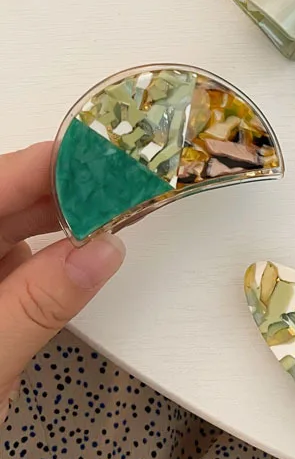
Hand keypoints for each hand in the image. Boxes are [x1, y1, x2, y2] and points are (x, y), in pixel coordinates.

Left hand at [0, 142, 125, 420]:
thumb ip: (39, 302)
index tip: (98, 156)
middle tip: (119, 184)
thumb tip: (104, 248)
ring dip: (56, 222)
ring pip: (3, 230)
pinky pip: (7, 262)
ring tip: (109, 212)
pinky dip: (45, 256)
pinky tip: (77, 253)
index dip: (40, 167)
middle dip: (58, 191)